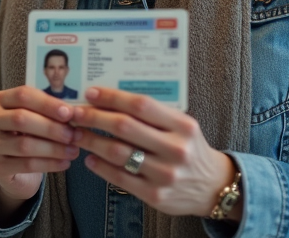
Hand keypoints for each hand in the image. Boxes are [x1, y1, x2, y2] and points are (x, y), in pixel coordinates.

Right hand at [0, 86, 80, 220]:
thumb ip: (50, 111)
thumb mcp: (36, 117)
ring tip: (74, 150)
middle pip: (21, 118)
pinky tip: (65, 163)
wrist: (15, 167)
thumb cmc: (30, 134)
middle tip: (73, 134)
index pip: (23, 95)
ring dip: (53, 148)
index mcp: (1, 99)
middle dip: (51, 127)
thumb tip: (75, 112)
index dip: (47, 103)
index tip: (69, 113)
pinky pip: (26, 165)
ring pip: (24, 145)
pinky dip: (49, 164)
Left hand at [70, 87, 239, 219]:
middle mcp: (175, 149)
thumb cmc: (190, 148)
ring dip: (91, 140)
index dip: (112, 97)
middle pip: (124, 127)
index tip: (91, 94)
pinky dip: (100, 166)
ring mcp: (165, 174)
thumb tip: (112, 99)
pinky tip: (90, 158)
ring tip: (78, 133)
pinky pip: (119, 177)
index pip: (140, 105)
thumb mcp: (182, 125)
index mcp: (182, 126)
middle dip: (93, 117)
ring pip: (117, 152)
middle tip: (76, 113)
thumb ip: (155, 114)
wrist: (212, 185)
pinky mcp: (155, 195)